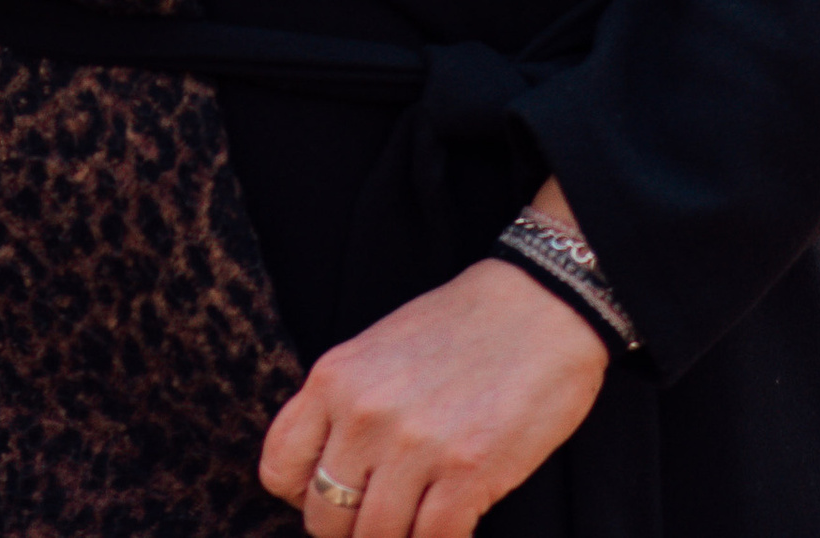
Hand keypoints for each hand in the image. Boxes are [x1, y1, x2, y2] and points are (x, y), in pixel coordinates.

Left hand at [260, 258, 608, 537]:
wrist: (541, 304)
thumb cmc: (461, 329)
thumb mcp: (378, 351)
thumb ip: (344, 406)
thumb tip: (323, 478)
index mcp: (335, 377)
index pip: (279, 469)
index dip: (304, 495)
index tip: (337, 494)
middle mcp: (365, 413)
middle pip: (324, 518)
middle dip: (350, 529)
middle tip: (384, 515)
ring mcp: (415, 445)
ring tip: (419, 519)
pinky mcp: (468, 472)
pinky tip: (455, 523)